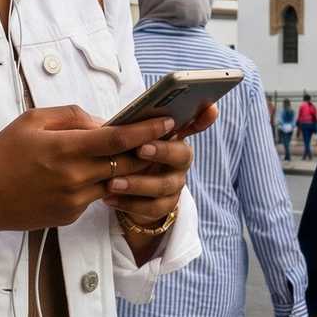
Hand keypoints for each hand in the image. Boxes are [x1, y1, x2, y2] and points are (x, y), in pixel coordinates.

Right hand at [0, 106, 180, 248]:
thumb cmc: (3, 154)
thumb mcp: (32, 120)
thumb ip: (72, 116)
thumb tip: (103, 122)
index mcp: (66, 149)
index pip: (118, 139)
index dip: (147, 130)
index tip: (168, 122)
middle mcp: (75, 177)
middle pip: (126, 164)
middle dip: (146, 151)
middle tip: (165, 137)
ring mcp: (75, 200)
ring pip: (116, 183)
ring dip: (127, 170)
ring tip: (135, 155)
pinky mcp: (71, 216)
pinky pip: (96, 196)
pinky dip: (101, 184)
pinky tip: (93, 175)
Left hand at [104, 103, 217, 227]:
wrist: (123, 190)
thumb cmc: (124, 153)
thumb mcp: (123, 136)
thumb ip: (123, 126)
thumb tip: (105, 120)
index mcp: (173, 135)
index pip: (195, 122)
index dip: (205, 117)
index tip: (210, 108)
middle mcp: (180, 158)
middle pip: (182, 154)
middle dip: (162, 151)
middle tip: (140, 149)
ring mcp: (175, 182)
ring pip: (164, 185)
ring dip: (137, 184)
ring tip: (112, 183)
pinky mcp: (166, 205)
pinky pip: (152, 208)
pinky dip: (129, 204)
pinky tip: (109, 198)